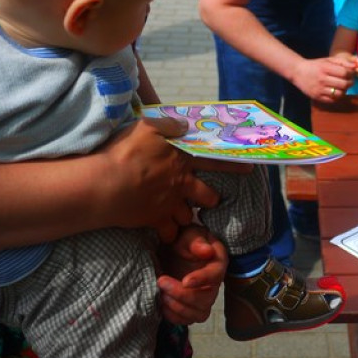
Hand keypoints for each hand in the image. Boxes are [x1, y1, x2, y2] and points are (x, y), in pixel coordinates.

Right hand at [96, 118, 232, 243]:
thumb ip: (169, 124)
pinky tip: (164, 230)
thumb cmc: (126, 152)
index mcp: (182, 160)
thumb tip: (185, 124)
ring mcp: (170, 205)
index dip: (234, 165)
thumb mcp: (147, 127)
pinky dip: (169, 233)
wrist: (106, 184)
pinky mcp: (156, 220)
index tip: (250, 168)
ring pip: (189, 217)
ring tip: (180, 214)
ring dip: (187, 216)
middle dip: (210, 199)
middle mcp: (182, 184)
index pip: (215, 161)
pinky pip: (170, 233)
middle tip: (209, 199)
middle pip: (207, 197)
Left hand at [157, 224, 227, 324]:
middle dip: (183, 295)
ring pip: (198, 314)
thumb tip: (207, 251)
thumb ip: (196, 241)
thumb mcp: (187, 234)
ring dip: (177, 307)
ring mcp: (202, 299)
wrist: (169, 250)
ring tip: (160, 294)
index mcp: (217, 263)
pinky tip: (160, 303)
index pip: (215, 276)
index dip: (202, 280)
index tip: (185, 281)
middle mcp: (213, 285)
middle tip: (161, 281)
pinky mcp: (190, 308)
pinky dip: (173, 316)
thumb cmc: (181, 240)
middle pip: (206, 300)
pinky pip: (186, 320)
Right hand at [294, 55, 357, 102]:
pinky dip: (337, 97)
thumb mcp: (328, 60)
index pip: (344, 73)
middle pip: (343, 84)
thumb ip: (342, 62)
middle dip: (350, 83)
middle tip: (349, 81)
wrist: (298, 72)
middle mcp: (322, 79)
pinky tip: (336, 92)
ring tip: (342, 87)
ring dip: (344, 91)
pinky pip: (332, 100)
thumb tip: (355, 67)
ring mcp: (319, 89)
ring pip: (339, 94)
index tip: (350, 74)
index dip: (350, 74)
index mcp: (325, 68)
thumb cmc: (315, 65)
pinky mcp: (317, 97)